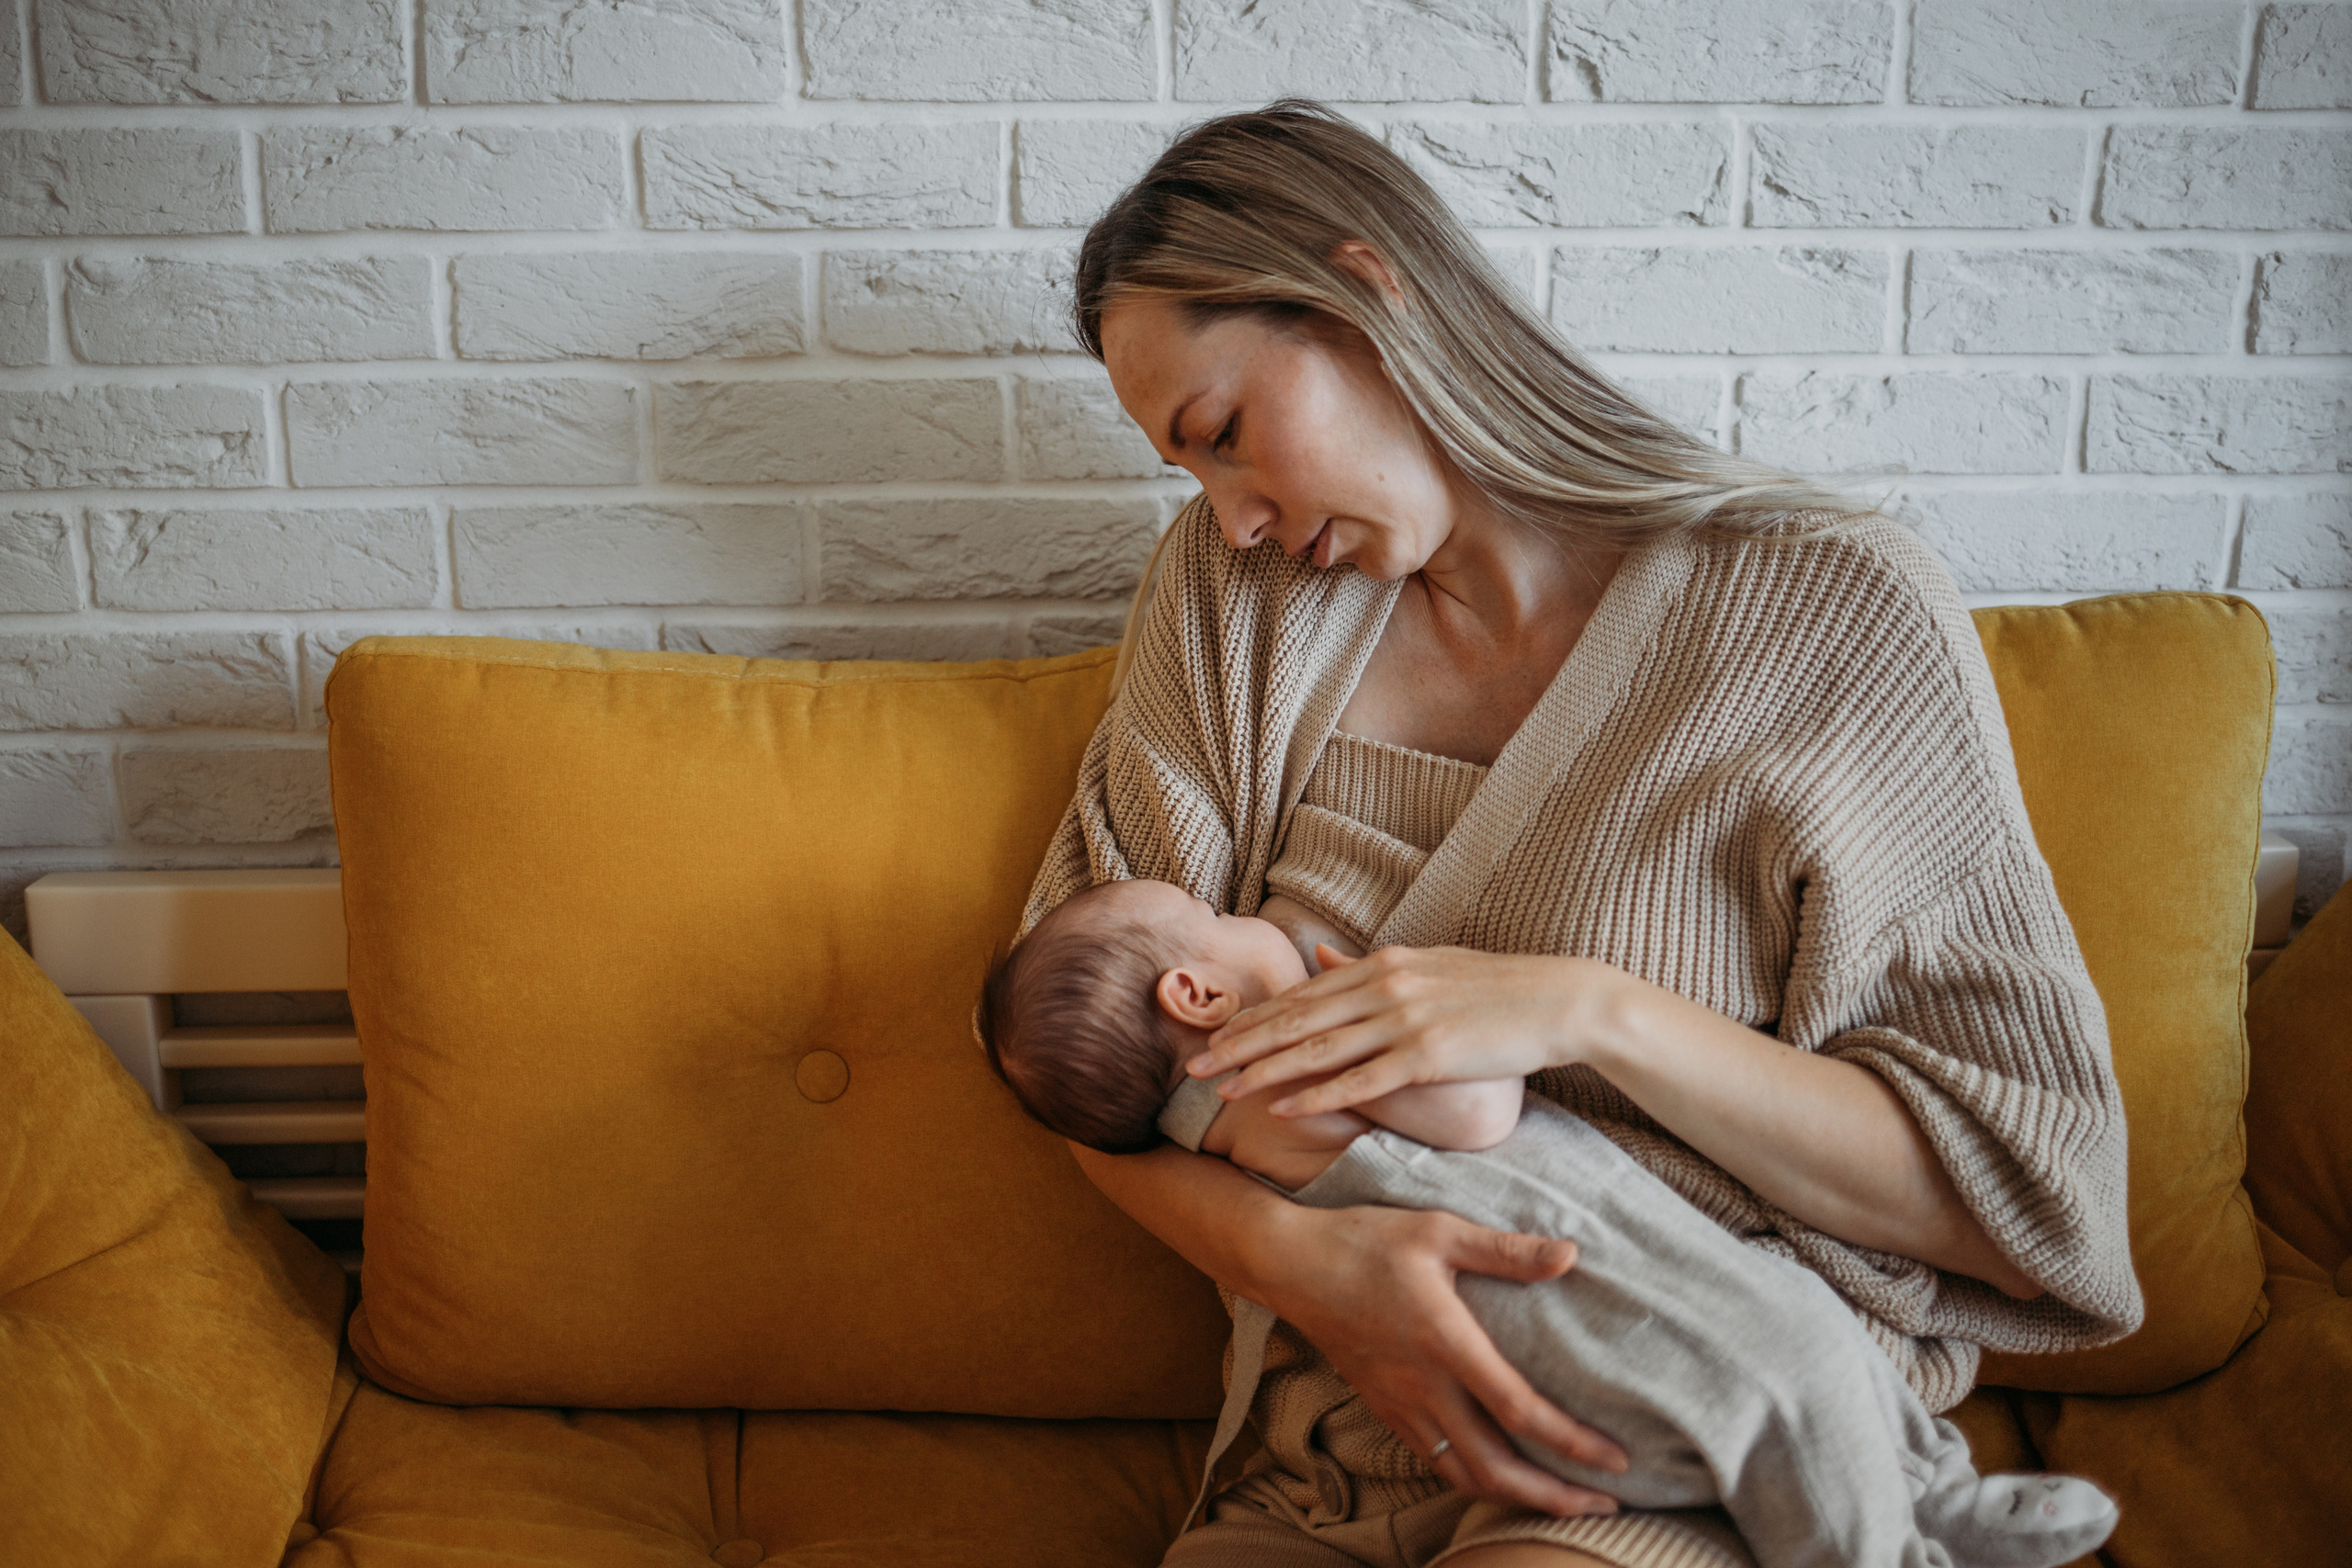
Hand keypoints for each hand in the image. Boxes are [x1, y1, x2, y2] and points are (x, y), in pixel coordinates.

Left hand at [1193, 945, 1627, 1116]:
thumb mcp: (1426, 966)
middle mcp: (1384, 986)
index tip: (1216, 1035)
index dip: (1255, 1017)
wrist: (1559, 999)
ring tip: (1224, 1090)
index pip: (1302, 993)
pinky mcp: (1428, 1055)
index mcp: (1381, 964)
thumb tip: (1319, 953)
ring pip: (1317, 1049)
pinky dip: (1316, 1094)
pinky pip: (1360, 1079)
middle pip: (1296, 1019)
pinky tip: (1282, 1107)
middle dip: (1241, 1043)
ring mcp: (1405, 1020)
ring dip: (1264, 1071)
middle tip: (1196, 1065)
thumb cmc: (1495, 989)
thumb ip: (1368, 965)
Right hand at [1264, 1201, 1628, 1514]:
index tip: (1617, 1460)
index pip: (1520, 1410)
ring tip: (1561, 1502)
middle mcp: (1424, 1387)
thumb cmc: (1365, 1240)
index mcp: (1446, 1343)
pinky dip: (1476, 1481)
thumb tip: (1571, 1256)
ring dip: (1517, 1498)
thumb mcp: (1439, 1231)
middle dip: (1554, 1497)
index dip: (1573, 1444)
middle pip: (1496, 1469)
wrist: (1290, 1265)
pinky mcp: (1383, 1408)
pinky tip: (1499, 1475)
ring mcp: (1400, 1404)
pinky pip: (1436, 1462)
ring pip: (1464, 1476)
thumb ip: (1506, 1250)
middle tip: (1603, 1507)